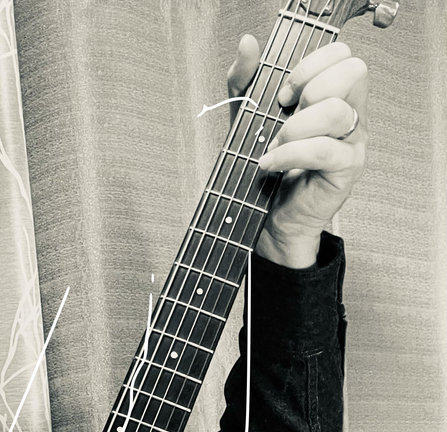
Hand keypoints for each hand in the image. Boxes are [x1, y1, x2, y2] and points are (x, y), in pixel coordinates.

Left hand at [228, 35, 367, 266]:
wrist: (270, 221)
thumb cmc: (268, 168)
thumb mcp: (248, 118)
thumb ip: (246, 80)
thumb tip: (248, 43)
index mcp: (332, 95)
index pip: (342, 55)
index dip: (311, 65)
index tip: (284, 92)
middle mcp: (349, 113)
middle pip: (353, 72)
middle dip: (310, 88)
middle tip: (285, 114)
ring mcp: (352, 141)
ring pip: (338, 111)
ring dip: (296, 126)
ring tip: (276, 144)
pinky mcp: (347, 169)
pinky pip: (324, 150)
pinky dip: (290, 154)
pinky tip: (270, 162)